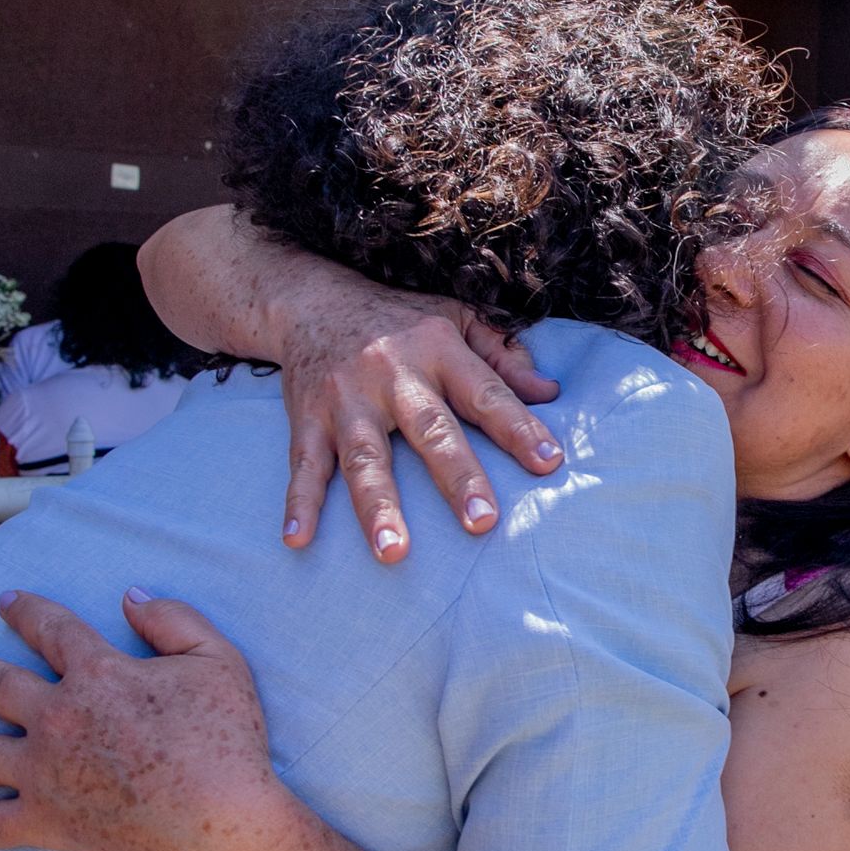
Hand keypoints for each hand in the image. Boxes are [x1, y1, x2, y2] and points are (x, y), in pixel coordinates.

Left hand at [0, 589, 277, 850]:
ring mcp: (43, 771)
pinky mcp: (44, 820)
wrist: (214, 820)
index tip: (6, 601)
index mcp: (97, 673)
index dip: (28, 611)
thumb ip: (174, 621)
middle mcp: (56, 716)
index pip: (52, 630)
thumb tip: (132, 598)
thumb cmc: (224, 741)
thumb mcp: (218, 662)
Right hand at [137, 205, 564, 561]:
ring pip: (365, 458)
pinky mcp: (307, 419)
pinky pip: (304, 465)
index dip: (519, 427)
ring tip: (393, 552)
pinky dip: (299, 502)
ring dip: (378, 506)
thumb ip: (504, 353)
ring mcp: (346, 400)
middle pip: (429, 430)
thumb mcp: (455, 316)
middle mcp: (393, 374)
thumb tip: (550, 392)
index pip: (486, 393)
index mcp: (438, 349)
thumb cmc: (400, 320)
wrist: (310, 298)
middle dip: (457, 477)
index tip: (549, 463)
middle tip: (482, 523)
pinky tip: (298, 540)